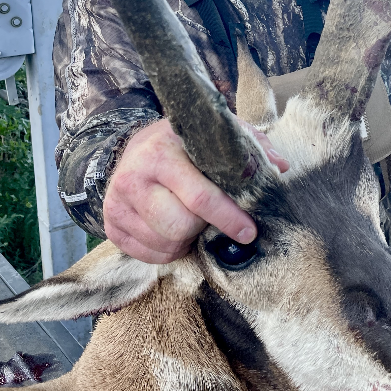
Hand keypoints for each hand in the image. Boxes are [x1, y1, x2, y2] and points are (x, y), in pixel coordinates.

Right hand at [103, 119, 288, 263]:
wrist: (134, 148)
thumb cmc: (184, 144)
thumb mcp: (215, 134)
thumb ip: (250, 146)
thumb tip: (279, 167)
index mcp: (162, 152)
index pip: (200, 197)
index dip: (229, 218)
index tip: (249, 231)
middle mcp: (134, 177)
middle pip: (180, 227)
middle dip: (204, 228)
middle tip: (210, 218)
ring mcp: (118, 203)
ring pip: (166, 244)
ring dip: (188, 241)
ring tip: (192, 222)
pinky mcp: (111, 226)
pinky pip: (149, 256)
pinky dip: (169, 251)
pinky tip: (173, 231)